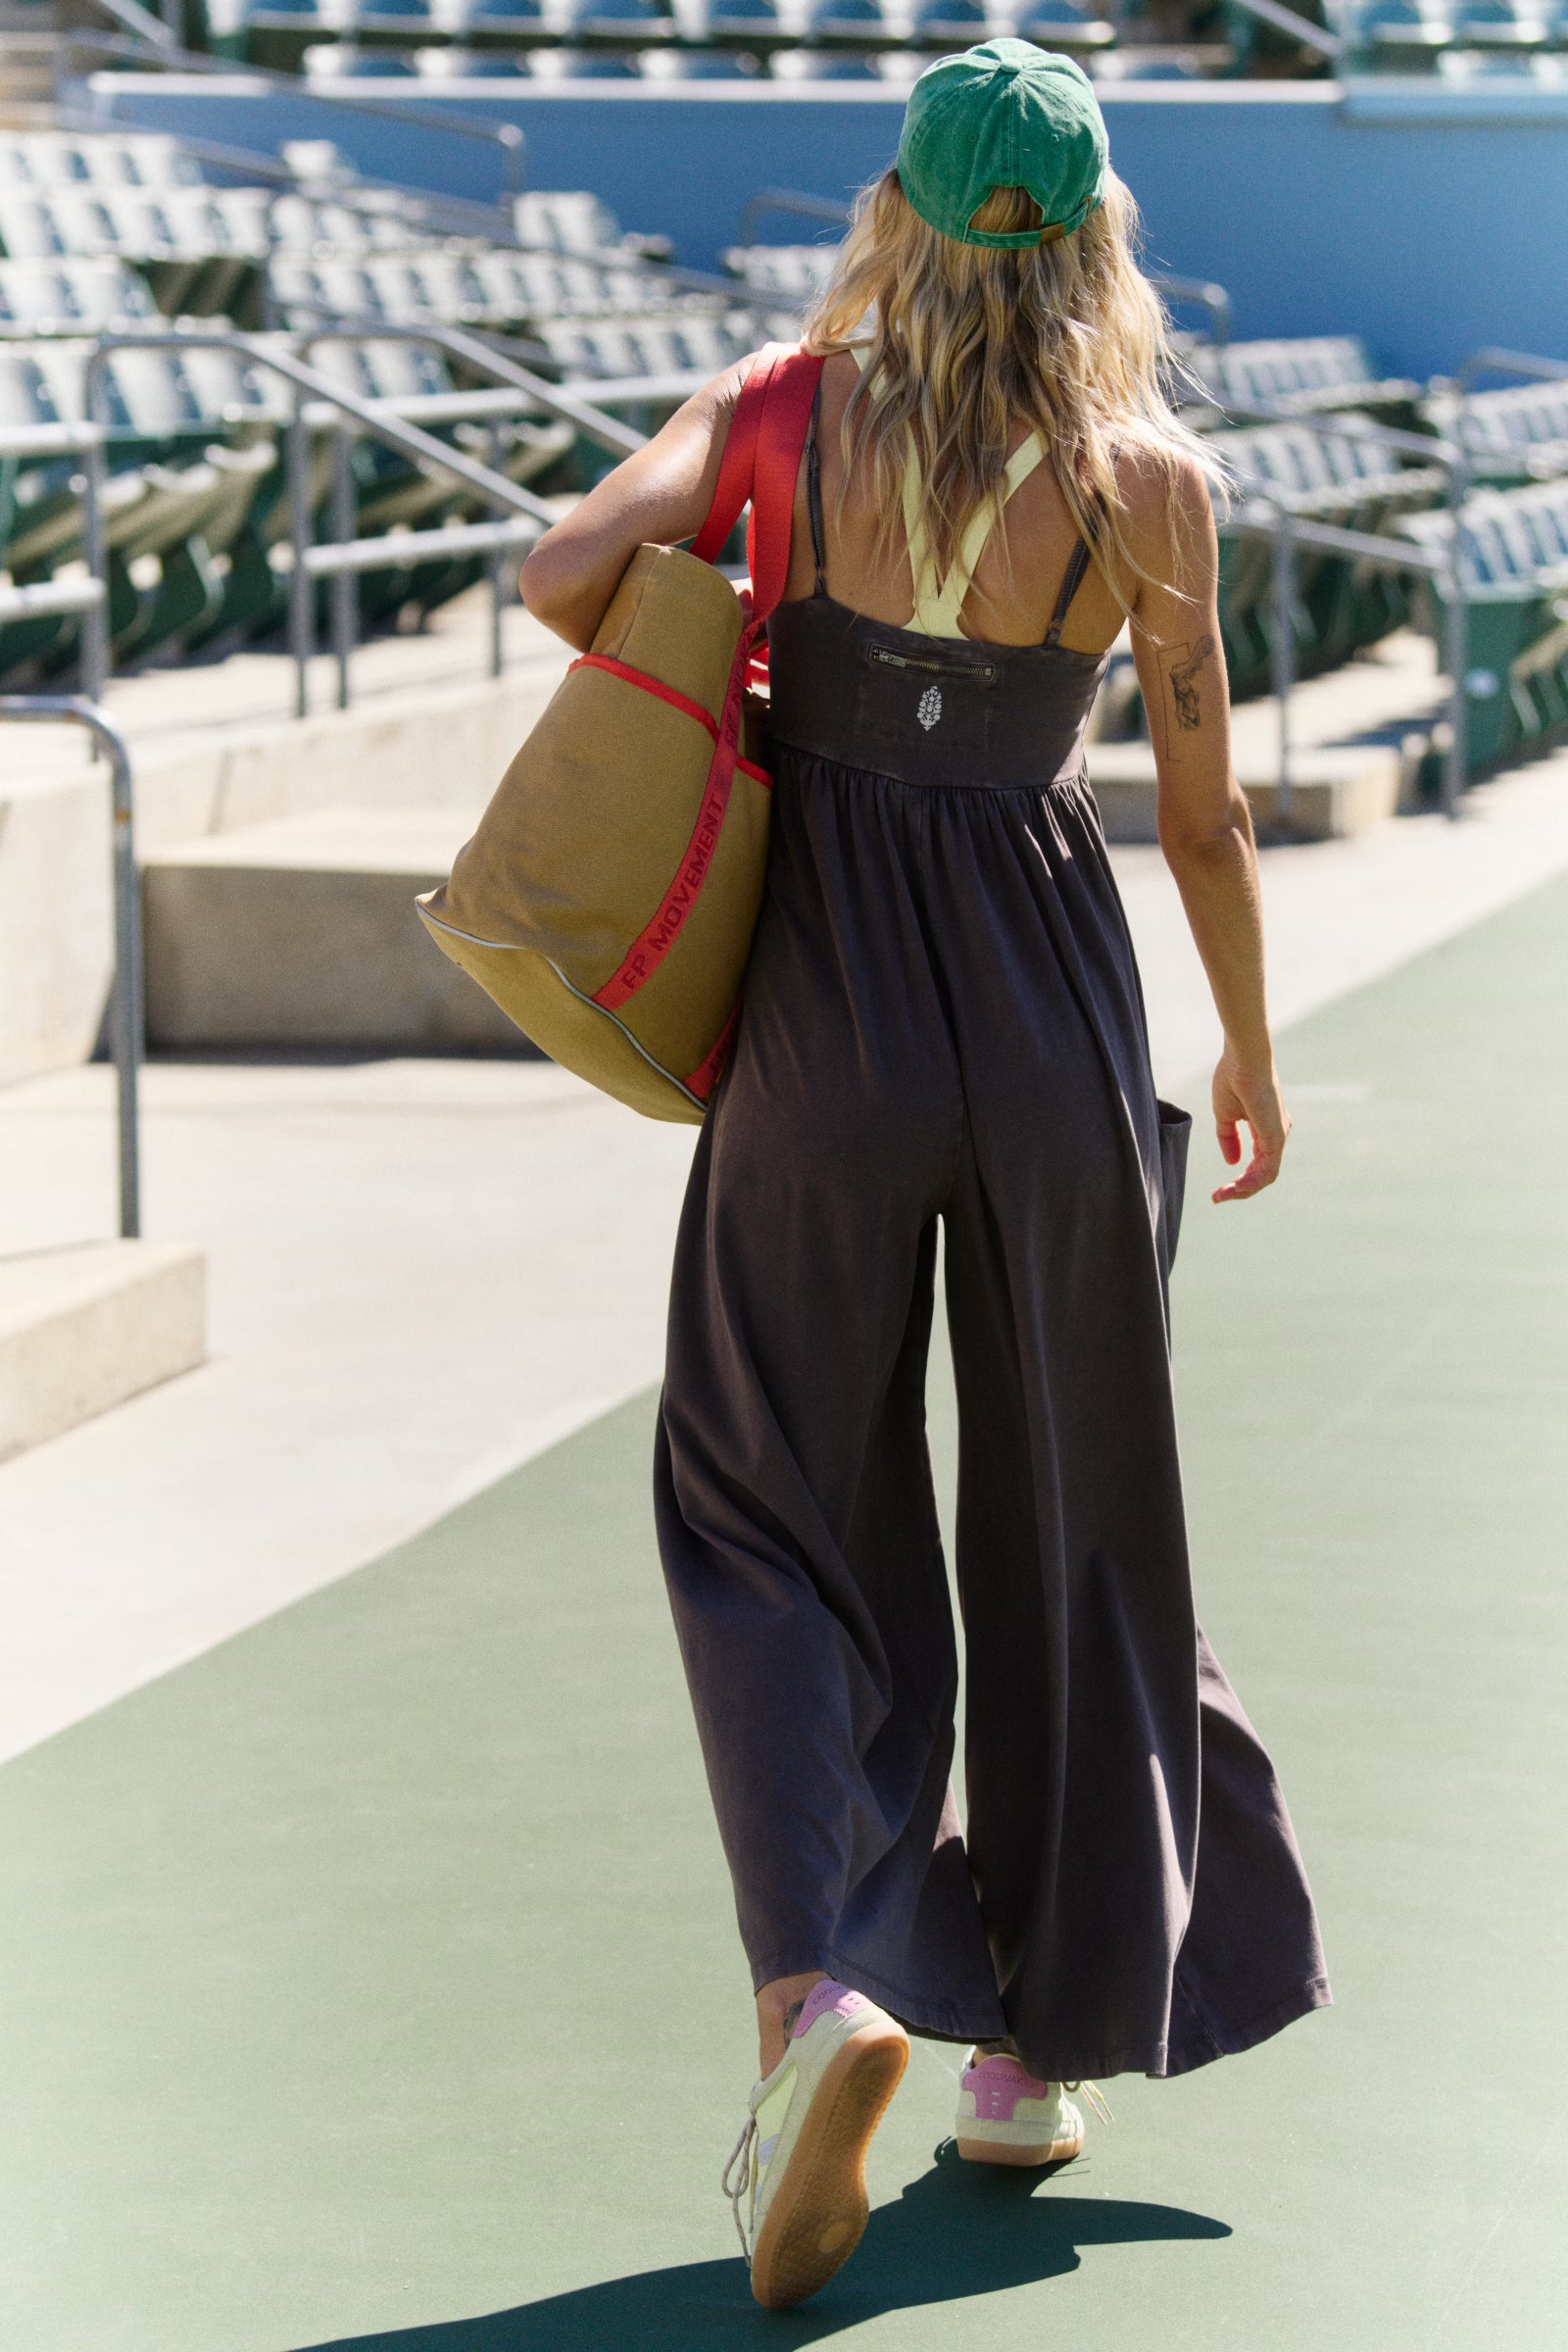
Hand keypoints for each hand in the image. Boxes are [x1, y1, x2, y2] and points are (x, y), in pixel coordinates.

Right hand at [1211, 1045, 1288, 1202]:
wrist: (1243, 1059)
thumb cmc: (1233, 1078)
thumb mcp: (1225, 1115)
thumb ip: (1228, 1138)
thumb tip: (1232, 1162)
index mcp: (1266, 1127)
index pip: (1257, 1162)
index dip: (1239, 1179)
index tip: (1218, 1190)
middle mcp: (1276, 1133)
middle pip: (1262, 1173)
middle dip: (1239, 1189)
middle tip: (1218, 1197)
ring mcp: (1278, 1136)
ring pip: (1265, 1176)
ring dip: (1243, 1190)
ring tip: (1222, 1195)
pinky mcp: (1276, 1136)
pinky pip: (1267, 1169)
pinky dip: (1251, 1182)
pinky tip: (1236, 1188)